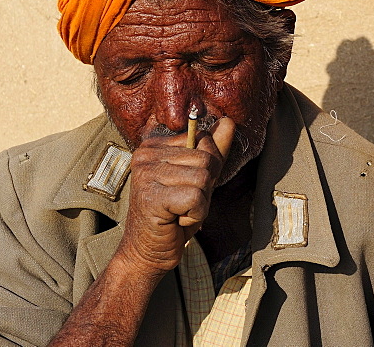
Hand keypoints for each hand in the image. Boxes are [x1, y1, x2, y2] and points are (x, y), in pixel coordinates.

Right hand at [115, 118, 234, 275]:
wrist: (148, 251)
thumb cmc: (174, 214)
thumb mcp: (198, 178)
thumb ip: (213, 150)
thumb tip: (228, 121)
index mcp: (154, 144)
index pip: (204, 139)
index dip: (207, 168)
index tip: (184, 186)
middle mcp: (145, 154)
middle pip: (207, 158)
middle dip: (205, 186)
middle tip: (182, 202)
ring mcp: (145, 174)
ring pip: (204, 178)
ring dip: (200, 202)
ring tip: (179, 211)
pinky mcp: (151, 196)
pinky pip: (196, 198)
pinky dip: (195, 214)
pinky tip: (176, 220)